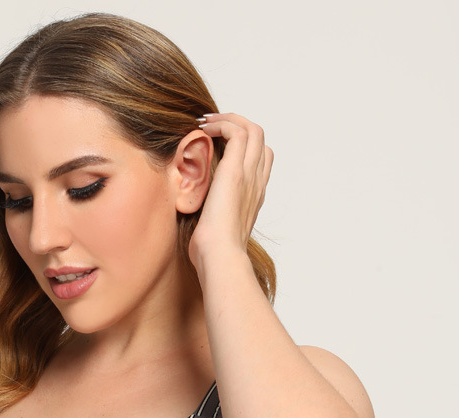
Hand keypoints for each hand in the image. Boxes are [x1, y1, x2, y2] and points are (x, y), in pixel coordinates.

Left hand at [189, 113, 273, 264]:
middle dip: (237, 125)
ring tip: (205, 122)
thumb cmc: (213, 253)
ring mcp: (249, 175)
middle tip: (210, 126)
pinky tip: (202, 131)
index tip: (218, 144)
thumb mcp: (215, 232)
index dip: (243, 145)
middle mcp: (256, 183)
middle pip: (260, 139)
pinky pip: (237, 132)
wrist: (220, 256)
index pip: (260, 159)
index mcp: (254, 196)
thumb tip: (197, 224)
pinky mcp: (235, 171)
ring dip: (228, 119)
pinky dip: (221, 124)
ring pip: (252, 130)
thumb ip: (212, 219)